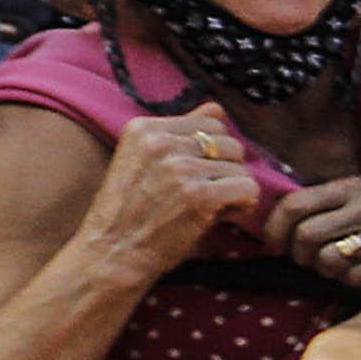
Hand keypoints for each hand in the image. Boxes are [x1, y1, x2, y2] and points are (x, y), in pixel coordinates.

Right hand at [74, 102, 274, 285]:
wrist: (112, 252)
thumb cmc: (130, 211)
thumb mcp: (143, 161)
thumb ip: (179, 133)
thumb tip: (217, 107)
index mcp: (144, 128)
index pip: (210, 123)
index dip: (212, 152)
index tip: (197, 174)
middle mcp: (161, 142)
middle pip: (229, 143)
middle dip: (226, 169)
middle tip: (206, 193)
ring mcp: (180, 168)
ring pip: (240, 167)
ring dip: (233, 189)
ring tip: (209, 206)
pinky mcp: (199, 195)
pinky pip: (248, 188)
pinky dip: (243, 204)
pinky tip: (221, 215)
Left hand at [259, 169, 360, 293]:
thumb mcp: (353, 194)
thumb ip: (318, 201)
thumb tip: (271, 220)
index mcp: (350, 187)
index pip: (295, 205)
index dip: (274, 228)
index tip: (272, 243)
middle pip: (306, 236)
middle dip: (298, 253)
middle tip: (304, 256)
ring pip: (326, 260)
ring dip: (323, 267)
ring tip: (334, 262)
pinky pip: (350, 278)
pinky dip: (347, 278)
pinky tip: (356, 269)